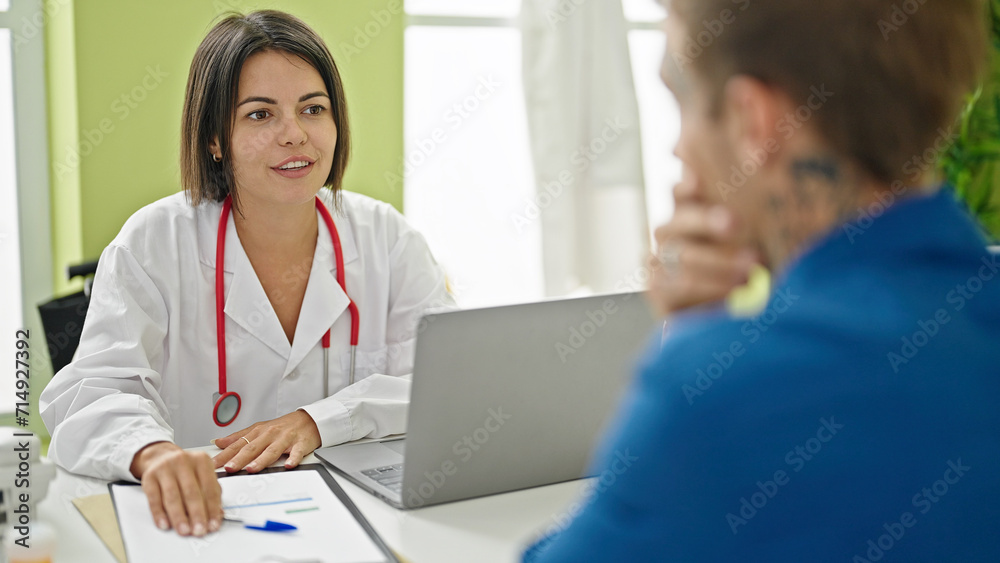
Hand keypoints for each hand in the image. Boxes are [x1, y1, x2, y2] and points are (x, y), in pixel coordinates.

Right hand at [130, 441, 221, 536]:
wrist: (161, 457)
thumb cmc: (186, 470)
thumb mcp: (202, 475)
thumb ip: (212, 493)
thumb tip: (218, 514)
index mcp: (202, 460)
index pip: (210, 488)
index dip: (213, 509)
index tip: (213, 525)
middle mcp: (183, 461)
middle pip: (192, 492)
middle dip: (197, 515)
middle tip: (199, 530)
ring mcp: (165, 468)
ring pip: (173, 497)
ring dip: (179, 517)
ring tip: (184, 530)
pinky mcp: (149, 477)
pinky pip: (154, 498)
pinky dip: (159, 514)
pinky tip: (165, 524)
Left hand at [212, 409, 321, 472]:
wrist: (309, 420)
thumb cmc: (283, 427)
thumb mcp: (258, 429)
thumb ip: (238, 437)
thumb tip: (219, 443)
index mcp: (258, 432)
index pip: (237, 445)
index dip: (224, 455)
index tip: (214, 464)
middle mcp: (270, 434)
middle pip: (252, 448)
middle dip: (239, 459)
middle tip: (229, 468)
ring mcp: (285, 439)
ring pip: (272, 450)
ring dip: (261, 460)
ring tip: (251, 469)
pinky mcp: (300, 443)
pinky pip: (297, 452)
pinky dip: (293, 458)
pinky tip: (288, 465)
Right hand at [646, 171, 757, 316]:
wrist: (725, 319)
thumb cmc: (745, 271)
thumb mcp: (751, 240)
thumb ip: (748, 212)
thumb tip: (753, 172)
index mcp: (688, 211)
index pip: (682, 192)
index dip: (687, 186)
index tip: (699, 181)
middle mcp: (669, 232)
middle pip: (681, 220)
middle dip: (709, 222)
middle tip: (738, 224)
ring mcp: (657, 261)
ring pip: (682, 256)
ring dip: (719, 263)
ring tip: (751, 270)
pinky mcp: (657, 290)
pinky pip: (679, 287)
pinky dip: (710, 289)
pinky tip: (734, 293)